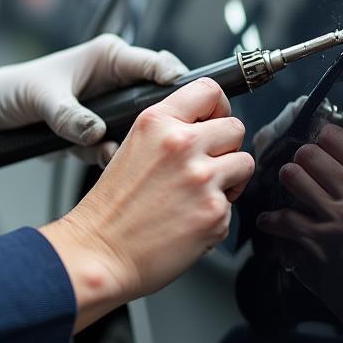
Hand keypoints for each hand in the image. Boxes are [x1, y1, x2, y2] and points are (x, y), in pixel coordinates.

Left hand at [0, 33, 187, 160]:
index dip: (175, 81)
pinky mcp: (96, 135)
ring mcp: (107, 111)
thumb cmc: (9, 91)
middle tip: (169, 137)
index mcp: (109, 57)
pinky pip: (116, 148)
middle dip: (162, 121)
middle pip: (158, 100)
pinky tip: (98, 160)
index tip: (188, 101)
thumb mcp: (40, 98)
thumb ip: (69, 116)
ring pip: (140, 129)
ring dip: (134, 144)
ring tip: (120, 153)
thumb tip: (95, 133)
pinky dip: (109, 158)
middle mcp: (114, 81)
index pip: (156, 64)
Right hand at [41, 78, 254, 330]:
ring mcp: (202, 178)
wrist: (99, 252)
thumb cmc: (111, 208)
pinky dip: (216, 214)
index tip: (214, 120)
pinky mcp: (215, 212)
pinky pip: (234, 204)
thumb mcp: (133, 147)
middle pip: (235, 127)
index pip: (209, 90)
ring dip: (229, 179)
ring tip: (199, 195)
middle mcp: (182, 144)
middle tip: (204, 166)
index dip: (218, 107)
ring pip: (244, 163)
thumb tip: (207, 126)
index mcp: (157, 122)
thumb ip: (170, 131)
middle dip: (225, 148)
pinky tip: (188, 221)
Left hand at [256, 123, 342, 342]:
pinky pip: (282, 218)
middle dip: (296, 164)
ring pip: (292, 176)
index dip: (314, 141)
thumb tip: (309, 156)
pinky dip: (271, 221)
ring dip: (283, 188)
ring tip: (287, 199)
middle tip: (295, 179)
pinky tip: (272, 225)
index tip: (307, 154)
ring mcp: (342, 216)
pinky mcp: (323, 242)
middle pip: (308, 152)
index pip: (334, 135)